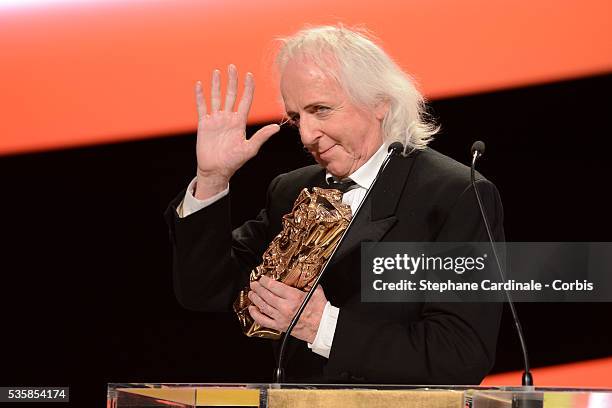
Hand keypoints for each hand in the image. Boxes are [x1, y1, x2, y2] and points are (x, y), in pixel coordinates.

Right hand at [194, 65, 279, 198]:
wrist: (216, 170)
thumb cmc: (234, 162)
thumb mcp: (249, 149)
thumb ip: (261, 136)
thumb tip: (277, 127)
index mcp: (239, 122)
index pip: (245, 100)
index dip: (247, 88)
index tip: (249, 75)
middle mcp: (228, 118)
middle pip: (231, 95)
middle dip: (232, 81)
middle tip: (232, 67)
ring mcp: (216, 120)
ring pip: (216, 98)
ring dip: (216, 85)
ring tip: (217, 72)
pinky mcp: (204, 124)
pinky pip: (202, 107)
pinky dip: (200, 96)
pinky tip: (200, 85)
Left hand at [247, 275, 326, 343]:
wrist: (323, 328)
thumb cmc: (320, 312)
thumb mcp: (317, 292)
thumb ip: (310, 283)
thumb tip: (306, 277)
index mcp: (294, 297)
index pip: (274, 286)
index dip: (265, 281)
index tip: (262, 278)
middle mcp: (285, 307)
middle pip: (266, 295)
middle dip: (258, 288)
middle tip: (253, 284)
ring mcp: (281, 317)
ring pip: (263, 307)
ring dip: (255, 299)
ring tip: (251, 293)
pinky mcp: (280, 326)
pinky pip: (263, 321)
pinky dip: (256, 315)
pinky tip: (252, 310)